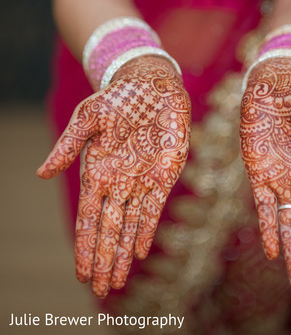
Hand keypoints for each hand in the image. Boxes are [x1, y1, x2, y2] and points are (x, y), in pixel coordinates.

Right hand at [37, 56, 190, 297]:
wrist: (150, 85)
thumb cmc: (116, 98)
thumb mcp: (87, 119)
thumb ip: (68, 147)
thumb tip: (41, 175)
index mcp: (97, 172)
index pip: (88, 219)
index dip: (84, 246)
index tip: (81, 273)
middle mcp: (118, 182)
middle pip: (108, 230)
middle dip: (103, 260)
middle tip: (99, 290)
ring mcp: (141, 180)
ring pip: (129, 226)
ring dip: (122, 254)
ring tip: (116, 282)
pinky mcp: (164, 173)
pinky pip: (153, 208)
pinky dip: (146, 230)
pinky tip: (139, 252)